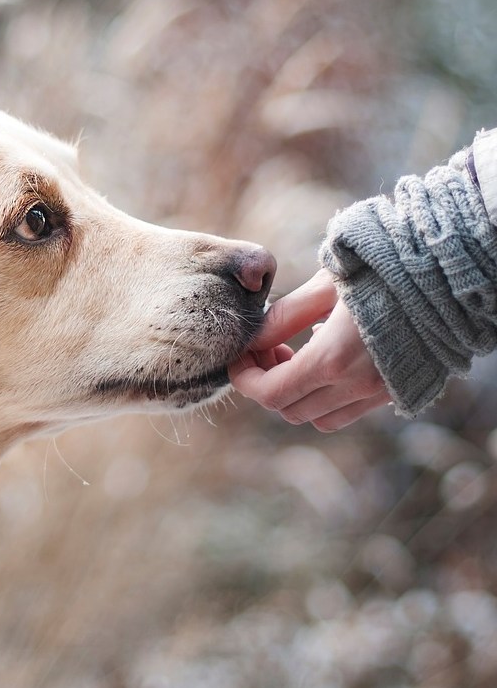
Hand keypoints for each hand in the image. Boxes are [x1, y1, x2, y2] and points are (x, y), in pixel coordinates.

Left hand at [228, 268, 390, 431]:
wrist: (448, 274)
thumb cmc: (383, 269)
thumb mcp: (325, 285)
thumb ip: (284, 316)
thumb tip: (253, 339)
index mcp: (333, 359)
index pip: (270, 393)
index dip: (244, 379)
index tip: (238, 356)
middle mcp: (357, 386)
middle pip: (289, 410)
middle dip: (267, 384)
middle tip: (266, 349)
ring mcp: (380, 393)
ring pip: (319, 418)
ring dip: (297, 394)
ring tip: (295, 354)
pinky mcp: (398, 390)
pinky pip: (349, 411)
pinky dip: (327, 396)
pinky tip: (327, 357)